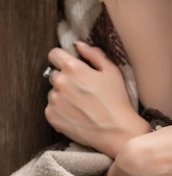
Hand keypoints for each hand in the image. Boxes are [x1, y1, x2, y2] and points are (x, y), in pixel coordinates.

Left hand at [45, 42, 150, 156]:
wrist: (115, 130)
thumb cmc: (116, 99)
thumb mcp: (111, 70)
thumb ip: (93, 53)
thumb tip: (78, 45)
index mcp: (73, 68)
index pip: (54, 54)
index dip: (63, 57)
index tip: (71, 65)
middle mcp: (59, 82)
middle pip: (55, 74)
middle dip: (66, 77)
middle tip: (82, 88)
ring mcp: (54, 101)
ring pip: (53, 91)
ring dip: (63, 94)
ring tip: (81, 103)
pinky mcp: (51, 117)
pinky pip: (51, 107)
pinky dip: (61, 109)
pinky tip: (77, 113)